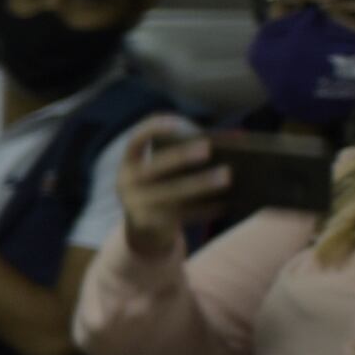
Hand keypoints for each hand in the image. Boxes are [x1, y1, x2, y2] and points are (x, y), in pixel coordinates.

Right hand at [115, 121, 229, 250]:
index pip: (136, 139)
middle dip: (181, 156)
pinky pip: (181, 215)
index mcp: (129, 163)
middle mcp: (126, 183)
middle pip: (154, 168)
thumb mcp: (160, 172)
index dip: (155, 129)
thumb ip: (178, 158)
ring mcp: (135, 206)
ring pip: (171, 193)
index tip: (179, 123)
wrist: (143, 230)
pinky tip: (225, 203)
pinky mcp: (149, 225)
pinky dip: (205, 209)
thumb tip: (219, 146)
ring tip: (227, 176)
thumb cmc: (162, 189)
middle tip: (208, 148)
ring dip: (200, 184)